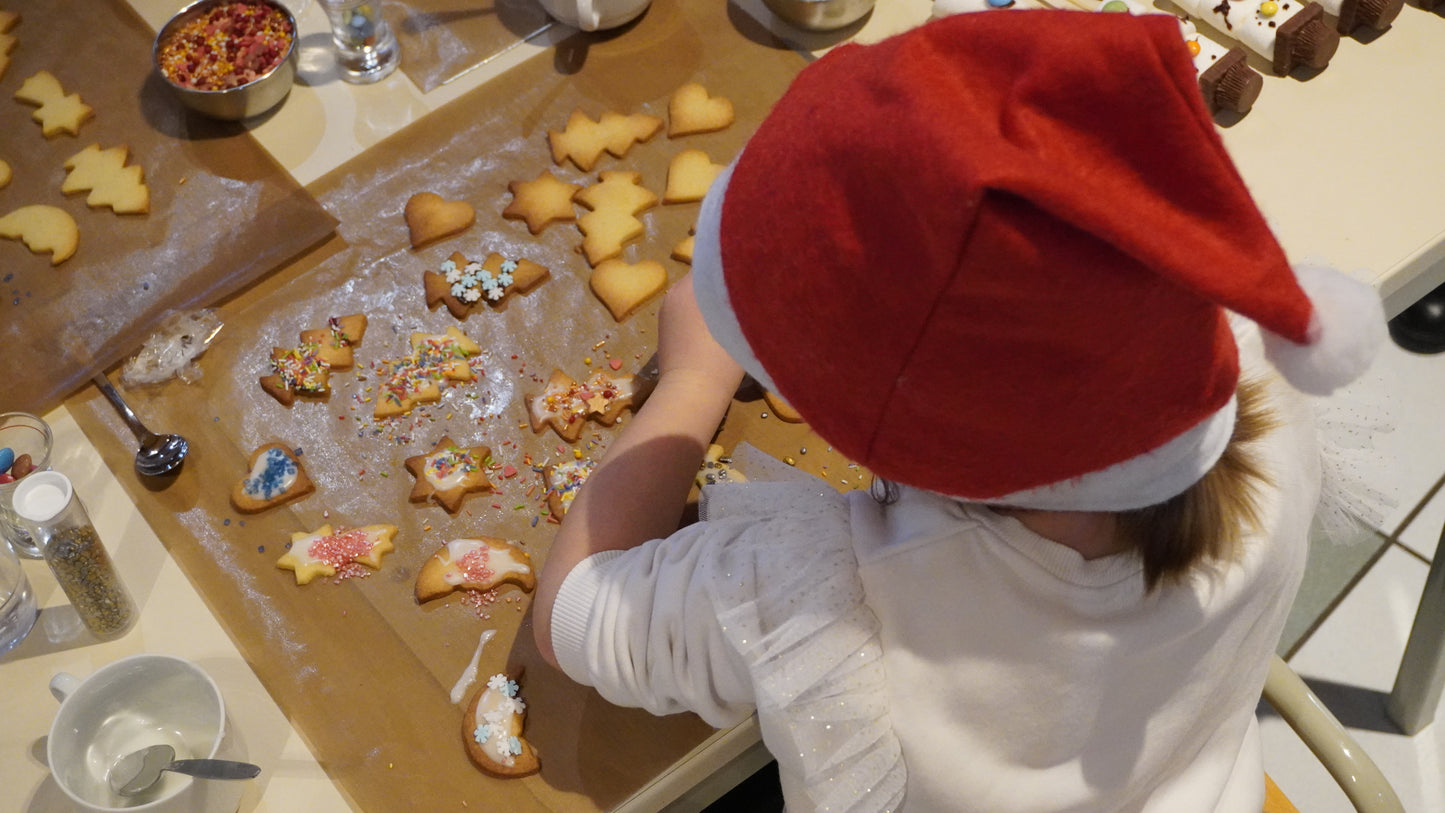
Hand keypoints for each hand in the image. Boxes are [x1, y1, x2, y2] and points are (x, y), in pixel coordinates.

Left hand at [656, 275, 744, 395]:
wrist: (692, 391)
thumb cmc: (722, 356)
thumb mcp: (742, 321)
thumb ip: (744, 296)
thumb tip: (753, 281)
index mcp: (692, 284)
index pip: (714, 261)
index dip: (732, 265)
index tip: (750, 273)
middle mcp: (675, 291)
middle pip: (702, 277)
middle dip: (720, 283)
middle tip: (743, 293)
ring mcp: (666, 311)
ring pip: (693, 294)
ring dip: (709, 300)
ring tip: (730, 313)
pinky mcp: (664, 328)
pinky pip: (685, 311)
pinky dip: (699, 314)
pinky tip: (714, 330)